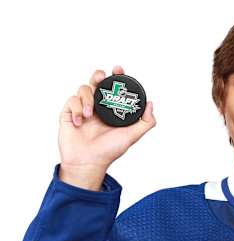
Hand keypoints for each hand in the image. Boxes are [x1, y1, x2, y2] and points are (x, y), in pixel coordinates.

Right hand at [58, 65, 155, 189]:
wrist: (88, 163)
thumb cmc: (109, 151)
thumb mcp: (132, 136)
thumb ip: (145, 122)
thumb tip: (150, 103)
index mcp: (112, 109)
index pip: (114, 88)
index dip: (116, 76)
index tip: (119, 70)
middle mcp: (98, 107)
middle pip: (97, 82)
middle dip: (99, 75)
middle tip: (102, 78)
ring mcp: (82, 109)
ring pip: (83, 88)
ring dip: (87, 98)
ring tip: (90, 115)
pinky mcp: (69, 113)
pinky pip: (71, 101)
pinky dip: (76, 109)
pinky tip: (80, 123)